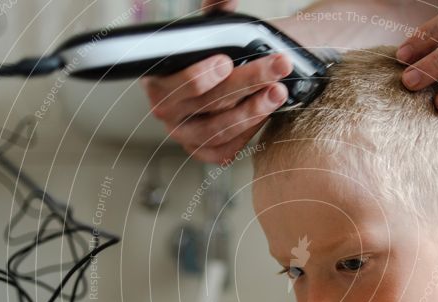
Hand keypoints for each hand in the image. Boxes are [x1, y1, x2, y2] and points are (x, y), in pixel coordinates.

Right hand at [141, 0, 291, 162]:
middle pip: (207, 102)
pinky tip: (265, 114)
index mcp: (158, 77)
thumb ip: (217, 10)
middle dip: (246, 82)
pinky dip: (246, 134)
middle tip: (278, 67)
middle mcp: (165, 109)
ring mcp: (183, 134)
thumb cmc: (208, 54)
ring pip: (218, 130)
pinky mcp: (201, 151)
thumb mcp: (209, 30)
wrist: (213, 82)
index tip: (227, 61)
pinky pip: (224, 151)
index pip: (178, 81)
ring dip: (252, 111)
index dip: (201, 75)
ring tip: (278, 92)